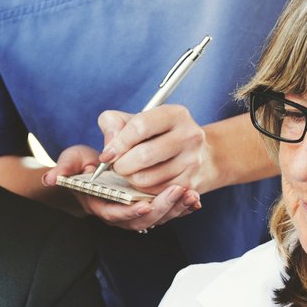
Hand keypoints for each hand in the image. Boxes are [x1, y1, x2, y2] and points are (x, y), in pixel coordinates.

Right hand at [45, 143, 199, 231]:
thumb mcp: (72, 161)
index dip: (129, 212)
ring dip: (175, 209)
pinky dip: (181, 207)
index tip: (143, 204)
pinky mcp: (149, 208)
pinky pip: (167, 212)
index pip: (115, 213)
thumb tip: (51, 178)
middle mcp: (119, 214)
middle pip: (142, 220)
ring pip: (158, 218)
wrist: (94, 170)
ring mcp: (135, 213)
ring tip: (190, 196)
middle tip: (177, 192)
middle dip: (160, 208)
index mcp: (100, 204)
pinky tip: (194, 199)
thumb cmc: (82, 166)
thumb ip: (64, 168)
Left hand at [98, 103, 214, 194]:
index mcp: (176, 114)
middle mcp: (189, 135)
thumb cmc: (159, 135)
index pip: (140, 127)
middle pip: (143, 155)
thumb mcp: (137, 120)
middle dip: (121, 165)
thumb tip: (109, 147)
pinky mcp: (190, 183)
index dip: (118, 143)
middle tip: (116, 166)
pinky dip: (142, 189)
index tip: (107, 154)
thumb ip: (114, 124)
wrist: (199, 155)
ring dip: (130, 178)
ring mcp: (192, 161)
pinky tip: (144, 179)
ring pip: (146, 178)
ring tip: (130, 172)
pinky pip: (154, 192)